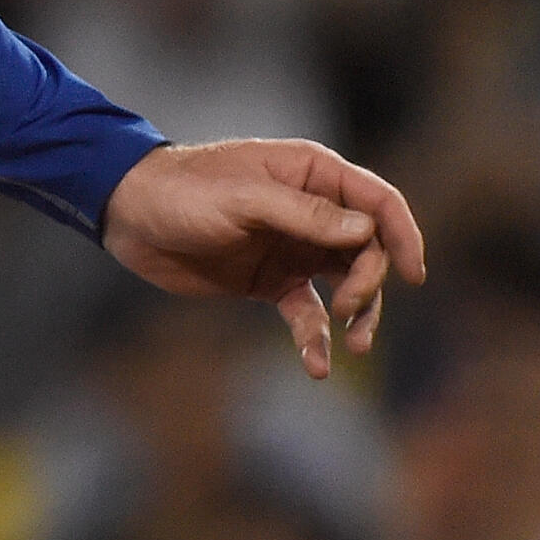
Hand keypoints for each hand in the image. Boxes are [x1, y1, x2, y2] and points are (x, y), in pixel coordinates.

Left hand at [101, 138, 426, 379]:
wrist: (126, 215)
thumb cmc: (180, 191)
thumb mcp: (241, 199)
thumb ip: (303, 215)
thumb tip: (366, 233)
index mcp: (309, 174)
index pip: (376, 201)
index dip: (403, 234)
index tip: (413, 274)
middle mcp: (310, 210)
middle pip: (368, 249)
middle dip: (370, 281)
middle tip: (351, 308)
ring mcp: (293, 246)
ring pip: (348, 284)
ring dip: (359, 315)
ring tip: (354, 346)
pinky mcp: (271, 280)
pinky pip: (308, 313)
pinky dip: (316, 338)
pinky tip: (317, 366)